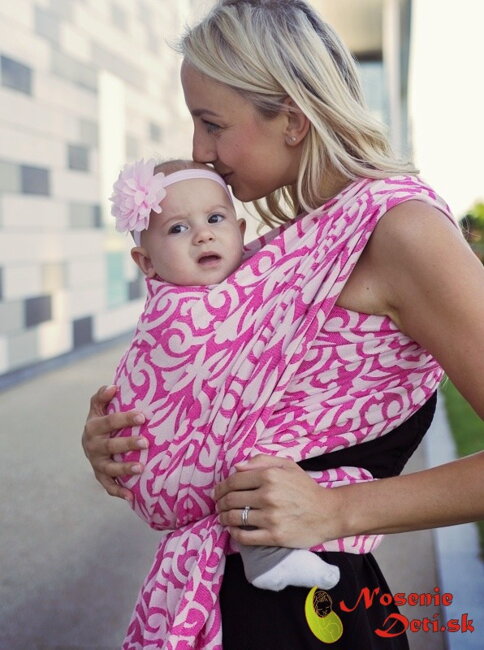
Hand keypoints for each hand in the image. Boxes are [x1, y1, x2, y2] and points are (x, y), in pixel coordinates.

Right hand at [82, 385, 148, 500]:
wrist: (90, 443)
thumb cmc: (101, 421)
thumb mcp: (97, 408)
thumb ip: (102, 396)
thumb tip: (113, 387)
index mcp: (93, 427)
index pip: (109, 421)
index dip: (125, 419)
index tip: (143, 416)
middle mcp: (93, 446)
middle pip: (110, 445)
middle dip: (128, 444)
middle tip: (146, 442)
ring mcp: (96, 463)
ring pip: (110, 468)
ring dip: (124, 469)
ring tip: (141, 468)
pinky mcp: (100, 476)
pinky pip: (108, 485)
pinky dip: (118, 491)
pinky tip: (131, 496)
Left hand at [214, 454, 342, 547]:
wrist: (328, 513)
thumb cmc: (306, 488)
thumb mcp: (287, 465)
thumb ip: (262, 461)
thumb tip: (237, 467)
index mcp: (270, 476)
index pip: (234, 481)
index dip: (221, 487)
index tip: (217, 492)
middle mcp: (268, 495)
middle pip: (232, 499)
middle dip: (220, 503)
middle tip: (217, 506)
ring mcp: (271, 517)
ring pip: (235, 517)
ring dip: (223, 518)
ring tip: (222, 518)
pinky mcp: (274, 536)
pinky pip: (245, 536)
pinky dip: (234, 533)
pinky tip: (232, 530)